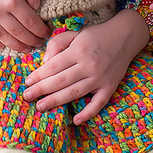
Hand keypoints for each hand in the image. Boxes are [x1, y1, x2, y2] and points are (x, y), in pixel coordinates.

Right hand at [0, 0, 47, 51]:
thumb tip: (36, 10)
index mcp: (12, 0)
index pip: (31, 22)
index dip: (40, 31)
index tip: (46, 35)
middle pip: (18, 33)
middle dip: (31, 41)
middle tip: (39, 45)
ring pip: (2, 37)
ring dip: (15, 46)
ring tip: (25, 49)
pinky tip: (4, 45)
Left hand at [23, 10, 148, 124]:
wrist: (125, 36)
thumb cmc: (95, 34)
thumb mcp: (75, 32)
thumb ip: (57, 43)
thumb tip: (45, 62)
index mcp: (79, 50)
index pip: (54, 66)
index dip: (39, 75)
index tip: (27, 82)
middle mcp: (89, 65)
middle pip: (61, 81)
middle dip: (42, 90)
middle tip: (27, 97)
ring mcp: (100, 78)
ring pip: (74, 92)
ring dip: (56, 101)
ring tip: (40, 107)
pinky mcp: (110, 87)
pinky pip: (98, 103)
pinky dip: (88, 113)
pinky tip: (75, 121)